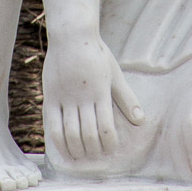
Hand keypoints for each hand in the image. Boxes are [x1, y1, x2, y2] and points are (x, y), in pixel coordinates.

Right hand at [42, 33, 143, 162]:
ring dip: (76, 149)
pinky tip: (64, 148)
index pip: (105, 128)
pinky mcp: (51, 96)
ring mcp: (65, 97)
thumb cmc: (96, 53)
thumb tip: (140, 121)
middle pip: (87, 134)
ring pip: (69, 133)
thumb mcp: (114, 73)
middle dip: (93, 151)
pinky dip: (58, 141)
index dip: (108, 144)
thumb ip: (126, 98)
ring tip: (81, 155)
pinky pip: (52, 125)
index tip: (110, 149)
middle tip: (95, 156)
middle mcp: (82, 97)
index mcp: (100, 91)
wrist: (72, 35)